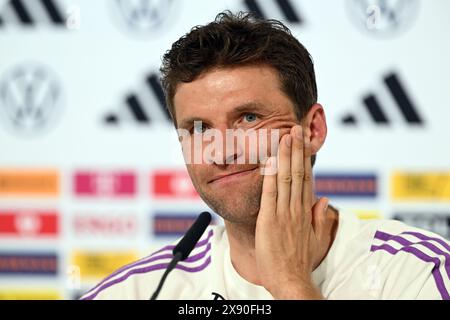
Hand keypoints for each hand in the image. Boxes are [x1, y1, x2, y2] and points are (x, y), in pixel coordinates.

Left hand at [255, 125, 331, 298]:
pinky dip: (270, 176)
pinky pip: (270, 194)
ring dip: (285, 156)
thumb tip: (324, 199)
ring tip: (284, 136)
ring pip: (286, 178)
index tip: (302, 142)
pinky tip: (270, 160)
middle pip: (298, 173)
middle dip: (296, 149)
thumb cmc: (301, 261)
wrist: (291, 280)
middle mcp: (297, 208)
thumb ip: (320, 217)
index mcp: (306, 211)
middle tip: (294, 128)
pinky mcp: (270, 220)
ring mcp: (284, 213)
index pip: (306, 179)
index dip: (304, 159)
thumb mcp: (317, 238)